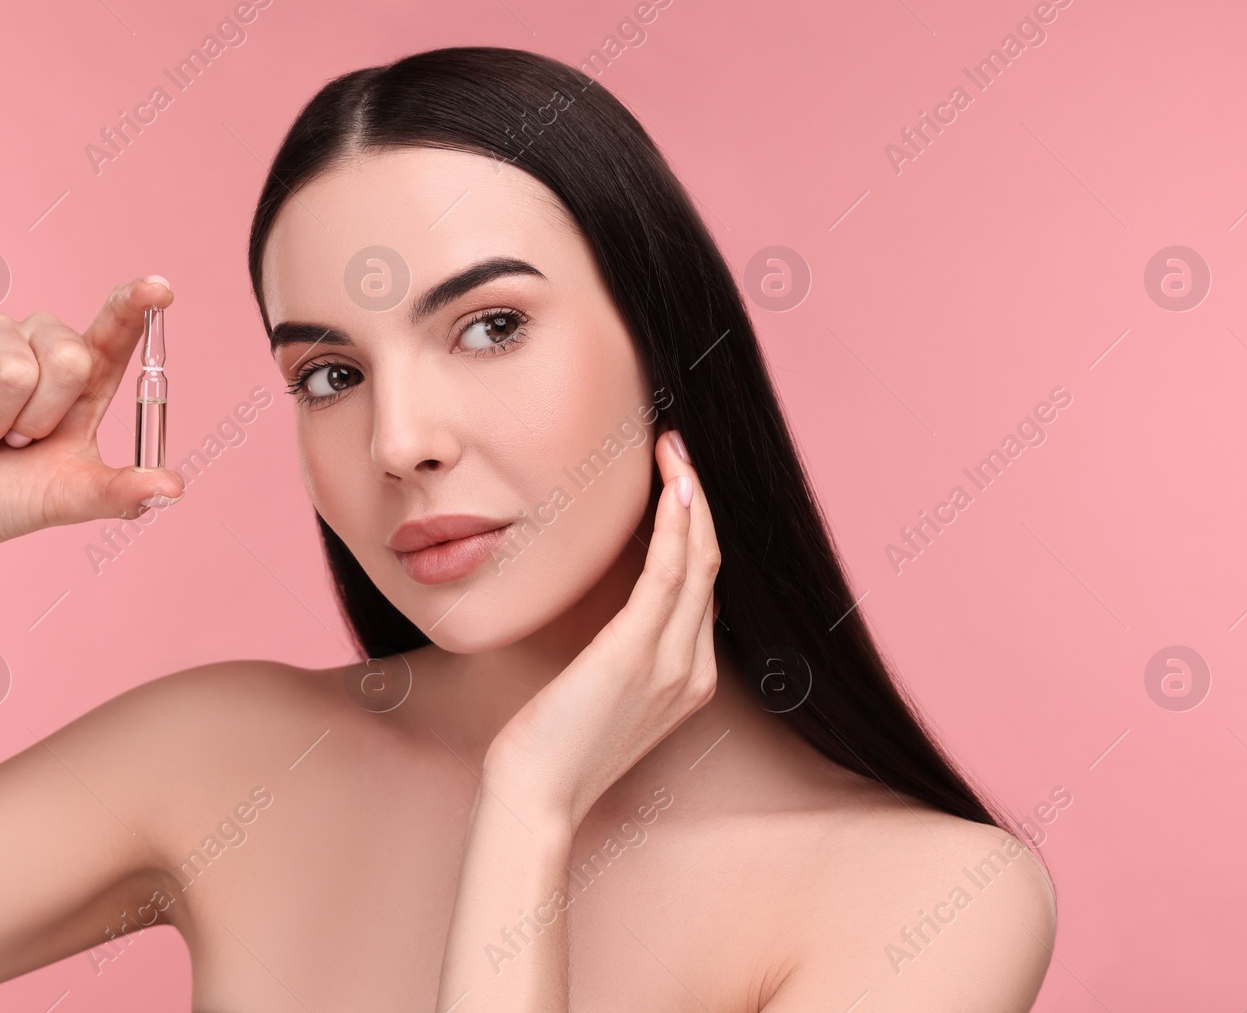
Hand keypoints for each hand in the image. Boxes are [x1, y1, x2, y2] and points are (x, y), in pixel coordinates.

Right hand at [0, 277, 185, 555]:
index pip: (116, 330)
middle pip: (70, 356)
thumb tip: (173, 489)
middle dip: (42, 417)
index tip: (160, 289)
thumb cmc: (10, 498)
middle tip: (18, 440)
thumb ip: (123, 490)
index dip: (136, 304)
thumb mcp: (75, 497)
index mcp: (83, 376)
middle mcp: (41, 345)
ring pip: (14, 367)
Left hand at [481, 429, 721, 833]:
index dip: (694, 529)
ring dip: (690, 498)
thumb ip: (621, 650)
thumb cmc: (552, 746)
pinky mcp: (637, 653)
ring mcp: (672, 663)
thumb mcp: (599, 693)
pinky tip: (673, 489)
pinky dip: (677, 526)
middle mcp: (692, 669)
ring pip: (700, 561)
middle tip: (678, 449)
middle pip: (711, 566)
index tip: (676, 481)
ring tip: (675, 450)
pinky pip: (671, 575)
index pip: (701, 587)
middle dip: (699, 501)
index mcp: (688, 679)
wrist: (535, 797)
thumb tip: (612, 605)